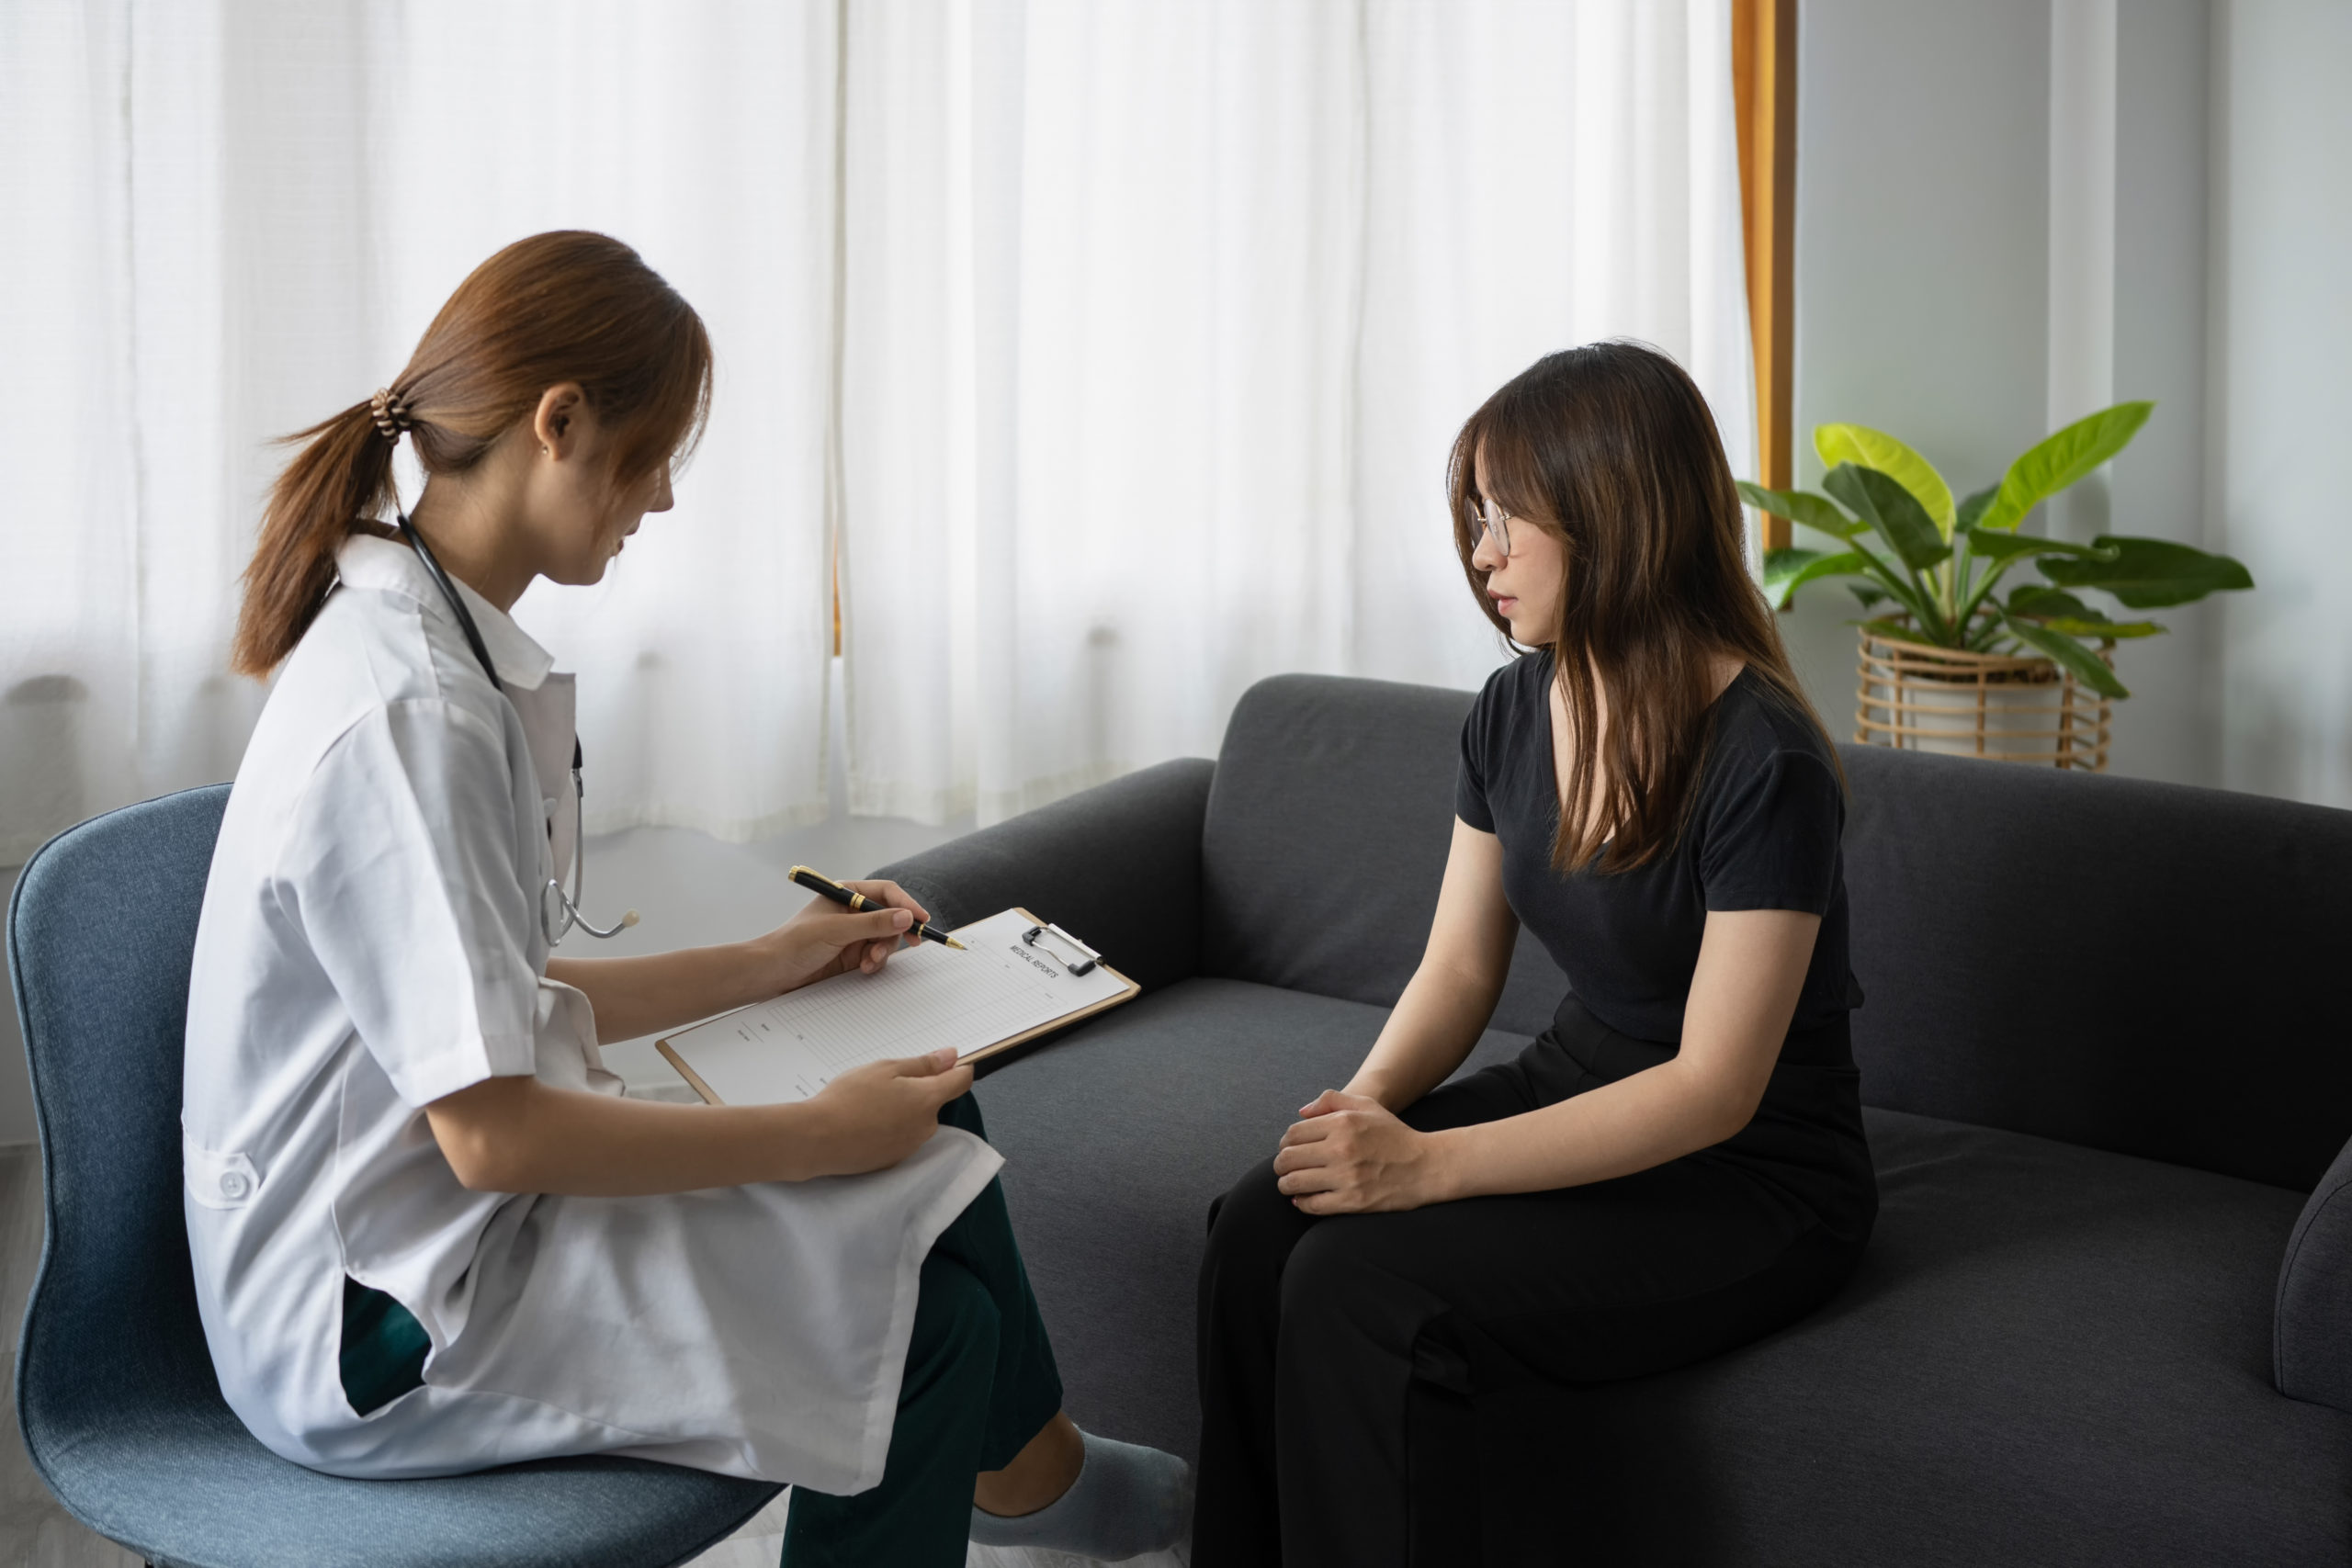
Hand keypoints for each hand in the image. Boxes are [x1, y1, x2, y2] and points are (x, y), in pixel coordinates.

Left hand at [760, 879, 931, 991]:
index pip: (886, 893)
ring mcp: (854, 934)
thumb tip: (906, 917)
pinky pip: (877, 955)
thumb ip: (873, 923)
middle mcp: (853, 912)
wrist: (773, 972)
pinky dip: (876, 962)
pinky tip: (864, 968)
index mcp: (847, 893)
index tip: (921, 919)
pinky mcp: (853, 954)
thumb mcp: (837, 930)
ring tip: (870, 961)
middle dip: (896, 932)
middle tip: (911, 943)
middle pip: (891, 916)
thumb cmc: (796, 942)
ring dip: (883, 950)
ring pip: (887, 938)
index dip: (906, 904)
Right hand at [801, 1047, 973, 1176]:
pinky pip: (900, 1137)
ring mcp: (910, 1146)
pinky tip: (865, 1122)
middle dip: (917, 1089)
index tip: (945, 1062)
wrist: (818, 1139)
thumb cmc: (849, 1098)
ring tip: (869, 1103)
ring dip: (902, 1109)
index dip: (957, 1068)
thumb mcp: (885, 1068)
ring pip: (916, 1119)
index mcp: (927, 1100)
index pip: (961, 1081)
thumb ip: (923, 1064)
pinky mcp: (893, 1160)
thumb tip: (952, 1057)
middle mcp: (926, 1127)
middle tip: (885, 1081)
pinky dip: (889, 1127)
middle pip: (934, 1101)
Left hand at [1272, 1090, 1453, 1214]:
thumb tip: (1301, 1112)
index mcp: (1342, 1124)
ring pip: (1294, 1183)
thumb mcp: (1368, 1105)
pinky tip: (1303, 1199)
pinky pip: (1312, 1205)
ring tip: (1290, 1184)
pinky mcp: (1352, 1201)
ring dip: (1286, 1185)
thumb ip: (1332, 1100)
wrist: (1427, 1166)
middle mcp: (1341, 1149)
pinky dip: (1301, 1203)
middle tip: (1284, 1168)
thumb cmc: (1395, 1135)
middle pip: (1287, 1158)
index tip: (1289, 1149)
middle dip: (1280, 1165)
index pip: (1293, 1133)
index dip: (1285, 1143)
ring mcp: (1346, 1177)